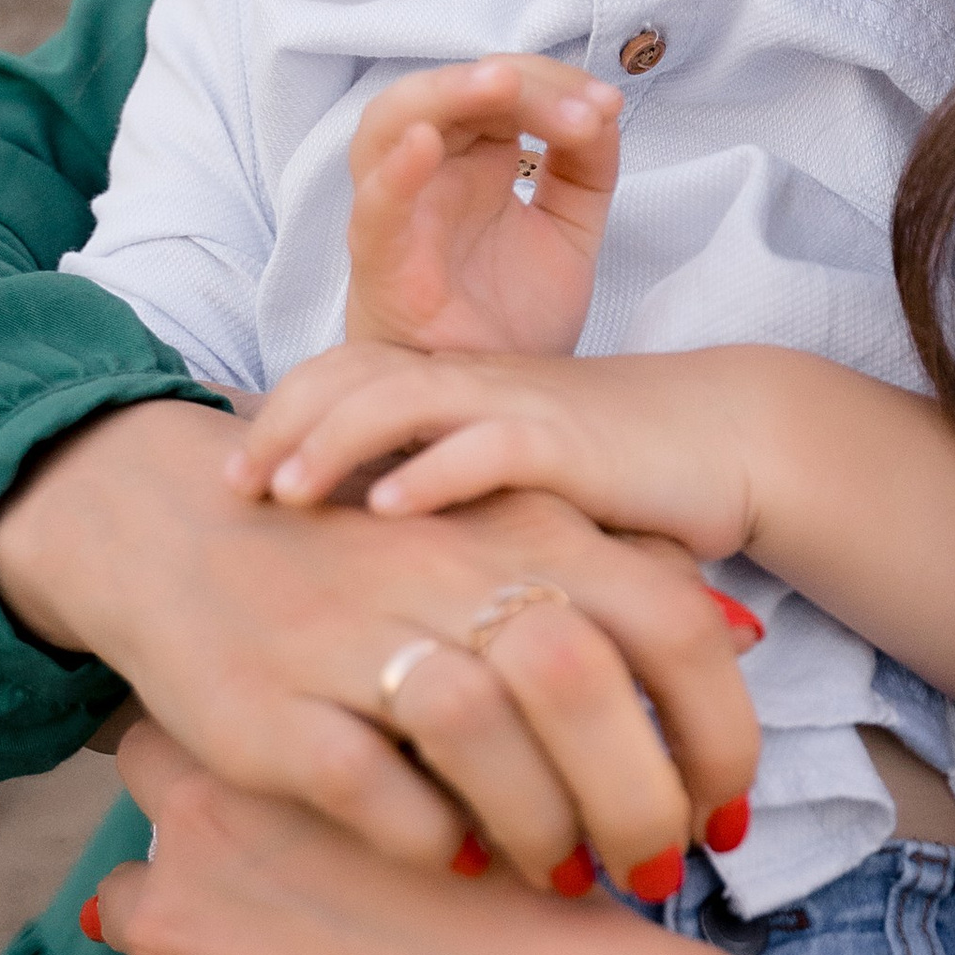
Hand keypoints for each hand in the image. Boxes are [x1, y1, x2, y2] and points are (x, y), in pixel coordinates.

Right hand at [0, 396, 756, 891]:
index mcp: (525, 530)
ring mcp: (348, 636)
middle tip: (650, 872)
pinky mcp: (264, 707)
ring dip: (539, 824)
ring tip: (558, 877)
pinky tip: (452, 862)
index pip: (669, 623)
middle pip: (583, 683)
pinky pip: (363, 782)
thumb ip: (622, 582)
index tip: (726, 816)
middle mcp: (445, 571)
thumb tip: (743, 640)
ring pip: (477, 727)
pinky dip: (423, 836)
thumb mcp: (501, 540)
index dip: (719, 733)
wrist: (175, 528)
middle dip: (639, 802)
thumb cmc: (376, 560)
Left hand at [63, 723, 868, 954]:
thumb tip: (332, 764)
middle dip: (178, 924)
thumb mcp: (427, 789)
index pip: (145, 760)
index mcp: (228, 799)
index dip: (188, 791)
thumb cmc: (518, 905)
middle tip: (257, 953)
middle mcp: (178, 895)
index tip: (229, 826)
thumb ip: (345, 774)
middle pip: (123, 895)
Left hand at [229, 340, 771, 558]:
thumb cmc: (615, 476)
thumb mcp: (509, 488)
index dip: (277, 414)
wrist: (726, 439)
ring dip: (332, 442)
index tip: (227, 481)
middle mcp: (472, 385)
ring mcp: (517, 406)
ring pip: (399, 398)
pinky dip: (432, 472)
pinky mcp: (569, 442)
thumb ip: (445, 508)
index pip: (339, 374)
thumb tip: (369, 580)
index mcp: (451, 387)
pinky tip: (386, 511)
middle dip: (279, 425)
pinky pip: (487, 444)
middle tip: (229, 487)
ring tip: (284, 493)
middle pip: (346, 375)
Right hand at [346, 56, 621, 353]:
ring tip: (501, 82)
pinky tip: (424, 142)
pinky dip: (392, 173)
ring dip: (445, 93)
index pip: (499, 90)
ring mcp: (402, 215)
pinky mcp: (382, 268)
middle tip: (581, 105)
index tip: (607, 108)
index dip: (551, 84)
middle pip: (450, 93)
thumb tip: (603, 110)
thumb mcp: (569, 231)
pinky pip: (373, 210)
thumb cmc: (515, 320)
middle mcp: (432, 176)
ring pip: (391, 125)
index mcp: (474, 161)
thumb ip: (586, 169)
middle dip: (515, 82)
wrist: (495, 409)